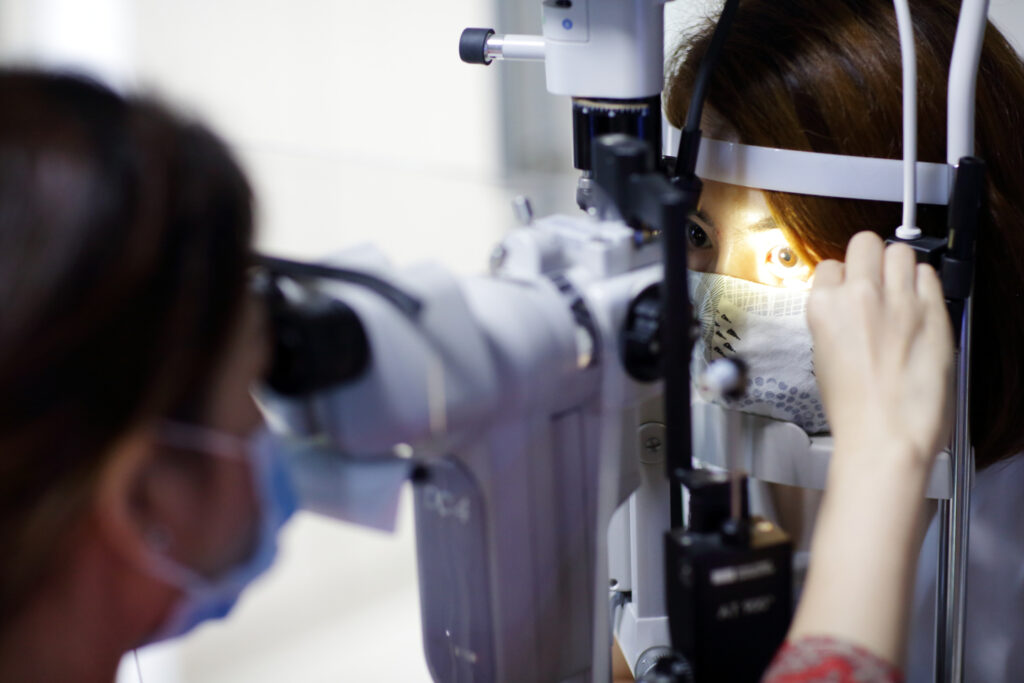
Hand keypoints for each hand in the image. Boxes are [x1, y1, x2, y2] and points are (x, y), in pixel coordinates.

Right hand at [807, 232, 953, 467]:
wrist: (886, 434)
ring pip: (899, 250)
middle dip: (868, 258)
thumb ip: (834, 323)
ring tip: (899, 287)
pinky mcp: (932, 311)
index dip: (840, 280)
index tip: (847, 291)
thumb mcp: (823, 359)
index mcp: (824, 308)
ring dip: (897, 265)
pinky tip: (919, 301)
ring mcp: (899, 301)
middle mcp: (859, 296)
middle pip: (864, 242)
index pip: (829, 266)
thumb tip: (845, 310)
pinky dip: (923, 281)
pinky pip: (928, 273)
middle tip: (874, 278)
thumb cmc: (855, 410)